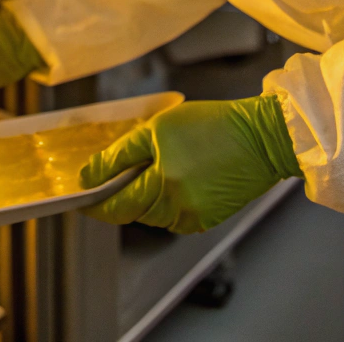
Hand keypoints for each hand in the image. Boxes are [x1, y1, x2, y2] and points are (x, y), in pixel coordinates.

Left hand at [81, 94, 301, 233]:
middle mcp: (178, 209)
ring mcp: (195, 218)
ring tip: (151, 167)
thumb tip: (91, 175)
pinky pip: (174, 215)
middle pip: (133, 212)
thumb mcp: (159, 129)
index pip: (115, 205)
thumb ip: (121, 154)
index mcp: (164, 185)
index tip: (79, 196)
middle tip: (111, 174)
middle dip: (120, 195)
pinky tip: (175, 176)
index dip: (93, 203)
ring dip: (144, 196)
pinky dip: (165, 200)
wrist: (264, 137)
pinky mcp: (208, 220)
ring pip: (153, 215)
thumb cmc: (213, 125)